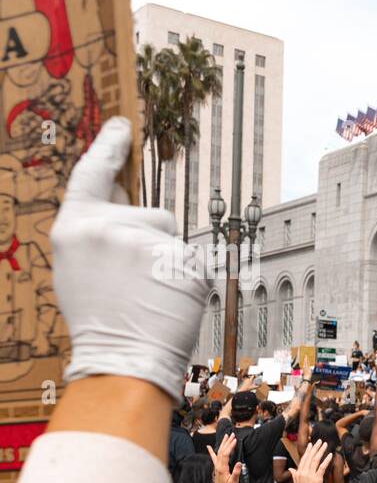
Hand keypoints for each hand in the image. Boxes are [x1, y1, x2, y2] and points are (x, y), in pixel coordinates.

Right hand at [52, 120, 212, 399]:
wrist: (122, 358)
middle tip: (139, 283)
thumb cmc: (101, 318)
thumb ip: (96, 228)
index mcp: (75, 225)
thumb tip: (122, 193)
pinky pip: (195, 263)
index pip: (92, 173)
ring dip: (173, 264)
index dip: (107, 147)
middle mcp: (108, 226)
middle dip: (155, 243)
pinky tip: (170, 303)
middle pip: (153, 215)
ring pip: (176, 241)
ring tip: (153, 296)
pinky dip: (189, 282)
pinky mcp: (180, 259)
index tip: (122, 125)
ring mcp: (146, 242)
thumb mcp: (79, 265)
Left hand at [207, 433, 241, 482]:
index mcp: (222, 468)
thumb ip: (236, 472)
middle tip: (232, 434)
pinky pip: (214, 457)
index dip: (230, 446)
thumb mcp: (233, 482)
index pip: (226, 454)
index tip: (235, 440)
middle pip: (222, 451)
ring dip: (222, 444)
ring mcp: (217, 466)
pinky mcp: (217, 467)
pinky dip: (211, 451)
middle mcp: (218, 465)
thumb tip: (239, 463)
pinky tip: (208, 447)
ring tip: (226, 436)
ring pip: (219, 452)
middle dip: (227, 442)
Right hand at [290, 440, 330, 482]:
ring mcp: (309, 475)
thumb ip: (294, 475)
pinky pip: (322, 467)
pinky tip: (330, 455)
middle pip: (309, 457)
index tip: (311, 444)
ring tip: (325, 444)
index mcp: (298, 473)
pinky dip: (326, 460)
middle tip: (320, 441)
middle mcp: (303, 472)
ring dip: (320, 451)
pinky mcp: (317, 479)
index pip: (303, 459)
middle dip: (315, 448)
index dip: (308, 451)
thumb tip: (291, 469)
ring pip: (315, 460)